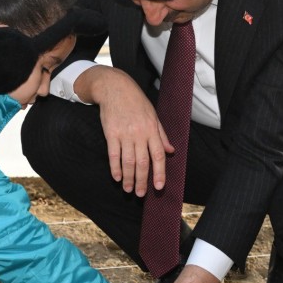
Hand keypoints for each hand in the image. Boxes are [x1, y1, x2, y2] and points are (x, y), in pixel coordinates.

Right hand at [81, 67, 172, 195]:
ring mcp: (124, 134)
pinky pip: (113, 154)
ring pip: (127, 162)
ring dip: (128, 178)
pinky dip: (114, 168)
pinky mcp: (111, 133)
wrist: (115, 88)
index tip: (158, 187)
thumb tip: (171, 151)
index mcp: (152, 130)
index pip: (158, 156)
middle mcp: (139, 133)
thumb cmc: (136, 102)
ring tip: (128, 189)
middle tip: (140, 194)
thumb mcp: (153, 115)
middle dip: (141, 180)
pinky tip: (116, 177)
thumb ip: (161, 135)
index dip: (158, 173)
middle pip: (142, 162)